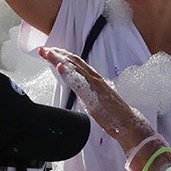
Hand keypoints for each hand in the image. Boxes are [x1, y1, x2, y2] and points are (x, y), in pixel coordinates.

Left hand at [38, 47, 154, 151]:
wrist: (127, 122)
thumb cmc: (113, 113)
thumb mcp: (96, 99)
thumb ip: (88, 91)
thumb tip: (79, 88)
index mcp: (94, 78)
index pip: (76, 63)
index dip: (62, 56)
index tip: (50, 52)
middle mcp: (94, 78)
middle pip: (73, 62)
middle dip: (57, 54)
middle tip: (43, 49)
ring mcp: (94, 85)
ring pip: (74, 68)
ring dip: (59, 59)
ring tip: (47, 53)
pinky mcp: (93, 95)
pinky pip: (79, 82)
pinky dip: (68, 73)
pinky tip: (60, 67)